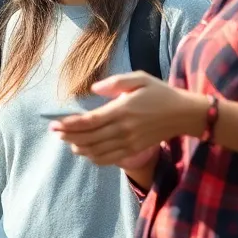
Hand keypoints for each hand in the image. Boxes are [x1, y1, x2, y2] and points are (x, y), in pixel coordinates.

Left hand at [52, 72, 206, 166]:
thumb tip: (93, 89)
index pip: (89, 121)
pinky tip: (86, 152)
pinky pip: (109, 159)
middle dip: (68, 136)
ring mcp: (129, 143)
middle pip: (88, 138)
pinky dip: (94, 158)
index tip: (54, 124)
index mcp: (122, 110)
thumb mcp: (140, 79)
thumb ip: (115, 82)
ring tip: (67, 142)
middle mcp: (123, 129)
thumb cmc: (160, 93)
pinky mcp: (134, 150)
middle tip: (55, 133)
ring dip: (79, 148)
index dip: (69, 125)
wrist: (183, 114)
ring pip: (96, 151)